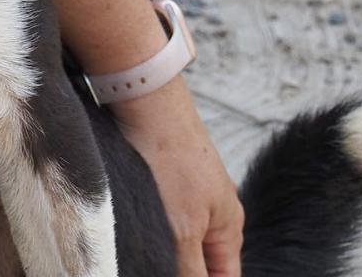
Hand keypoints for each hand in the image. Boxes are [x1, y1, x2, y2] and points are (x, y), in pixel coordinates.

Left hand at [111, 76, 243, 276]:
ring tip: (139, 248)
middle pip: (202, 260)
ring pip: (179, 237)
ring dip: (161, 248)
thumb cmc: (172, 159)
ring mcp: (189, 190)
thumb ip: (190, 270)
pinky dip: (149, 226)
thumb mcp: (183, 227)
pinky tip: (131, 227)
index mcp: (229, 226)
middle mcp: (213, 209)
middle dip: (179, 268)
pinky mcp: (164, 176)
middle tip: (147, 265)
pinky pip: (162, 214)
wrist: (147, 101)